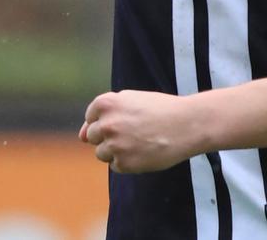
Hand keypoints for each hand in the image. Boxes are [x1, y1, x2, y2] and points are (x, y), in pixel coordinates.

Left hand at [80, 90, 197, 173]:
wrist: (186, 124)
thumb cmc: (159, 109)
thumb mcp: (130, 101)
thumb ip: (104, 114)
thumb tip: (81, 137)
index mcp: (106, 103)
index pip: (91, 116)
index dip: (108, 118)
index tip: (124, 119)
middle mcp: (107, 123)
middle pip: (93, 136)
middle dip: (109, 135)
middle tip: (133, 131)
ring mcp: (114, 145)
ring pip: (101, 153)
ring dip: (116, 150)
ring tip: (139, 141)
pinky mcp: (124, 163)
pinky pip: (115, 165)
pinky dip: (127, 161)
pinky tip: (144, 151)